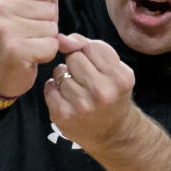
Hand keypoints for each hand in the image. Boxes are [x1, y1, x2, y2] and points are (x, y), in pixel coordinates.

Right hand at [0, 0, 65, 96]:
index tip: (27, 17)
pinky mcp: (14, 49)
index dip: (44, 5)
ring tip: (28, 44)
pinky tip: (30, 57)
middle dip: (47, 24)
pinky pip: (52, 46)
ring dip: (47, 40)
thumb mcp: (34, 2)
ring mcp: (3, 28)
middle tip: (27, 34)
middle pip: (50, 10)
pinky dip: (46, 54)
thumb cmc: (21, 33)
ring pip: (52, 28)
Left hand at [44, 33, 136, 152]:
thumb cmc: (112, 93)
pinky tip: (67, 97)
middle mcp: (103, 92)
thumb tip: (61, 38)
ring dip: (65, 77)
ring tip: (77, 89)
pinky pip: (49, 87)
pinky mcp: (63, 115)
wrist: (113, 133)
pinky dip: (55, 90)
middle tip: (86, 78)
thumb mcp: (114, 69)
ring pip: (60, 72)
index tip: (94, 65)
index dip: (89, 53)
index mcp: (120, 77)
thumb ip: (90, 47)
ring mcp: (82, 105)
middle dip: (77, 64)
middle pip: (74, 58)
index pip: (92, 47)